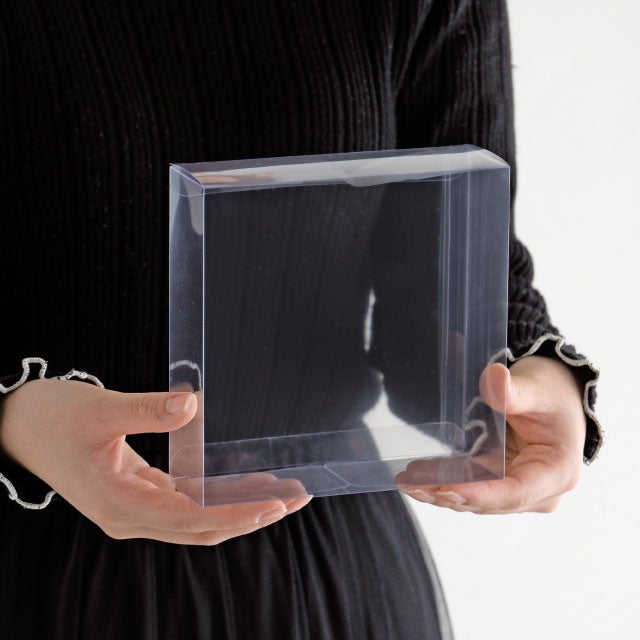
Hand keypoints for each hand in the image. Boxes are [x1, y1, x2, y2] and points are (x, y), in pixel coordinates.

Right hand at [0, 379, 310, 542]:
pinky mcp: (137, 494)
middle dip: (251, 514)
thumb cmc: (52, 418)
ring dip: (239, 507)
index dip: (237, 512)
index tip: (275, 504)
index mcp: (120, 503)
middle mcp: (131, 516)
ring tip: (281, 492)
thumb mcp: (100, 408)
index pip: (193, 518)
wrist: (16, 425)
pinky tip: (242, 483)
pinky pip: (186, 503)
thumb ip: (147, 409)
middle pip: (204, 526)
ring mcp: (134, 508)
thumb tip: (192, 405)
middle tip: (295, 498)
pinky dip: (217, 496)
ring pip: (198, 518)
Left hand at [399, 356, 586, 513]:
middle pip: (490, 501)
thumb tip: (493, 376)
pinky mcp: (502, 484)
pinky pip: (471, 487)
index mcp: (557, 472)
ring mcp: (520, 491)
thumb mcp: (535, 388)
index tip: (444, 489)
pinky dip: (445, 482)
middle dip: (448, 495)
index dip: (477, 494)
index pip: (514, 492)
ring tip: (406, 481)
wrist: (555, 396)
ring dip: (440, 492)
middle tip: (411, 485)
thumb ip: (513, 390)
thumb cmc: (550, 394)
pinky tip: (417, 475)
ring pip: (476, 499)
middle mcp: (540, 492)